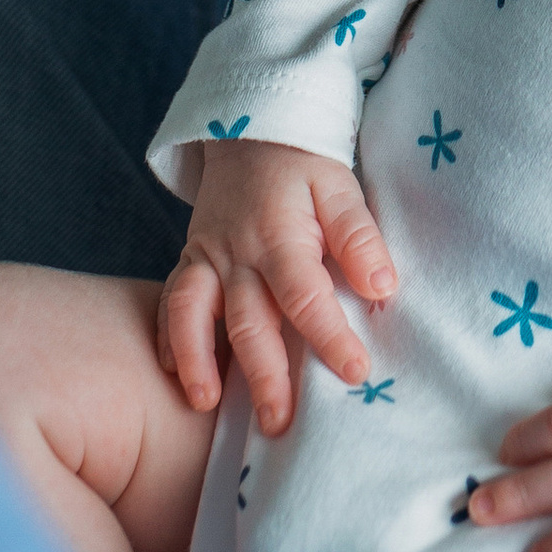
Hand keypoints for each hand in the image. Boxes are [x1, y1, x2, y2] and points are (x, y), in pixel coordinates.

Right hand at [159, 136, 396, 433]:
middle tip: (279, 422)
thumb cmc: (304, 165)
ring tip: (208, 405)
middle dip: (263, 374)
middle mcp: (236, 251)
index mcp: (281, 234)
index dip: (330, 337)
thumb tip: (382, 287)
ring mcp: (206, 257)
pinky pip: (170, 301)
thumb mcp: (340, 186)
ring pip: (194, 313)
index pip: (306, 295)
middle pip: (248, 319)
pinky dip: (168, 338)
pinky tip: (176, 375)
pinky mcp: (189, 260)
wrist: (251, 129)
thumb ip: (358, 237)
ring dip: (199, 361)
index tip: (355, 372)